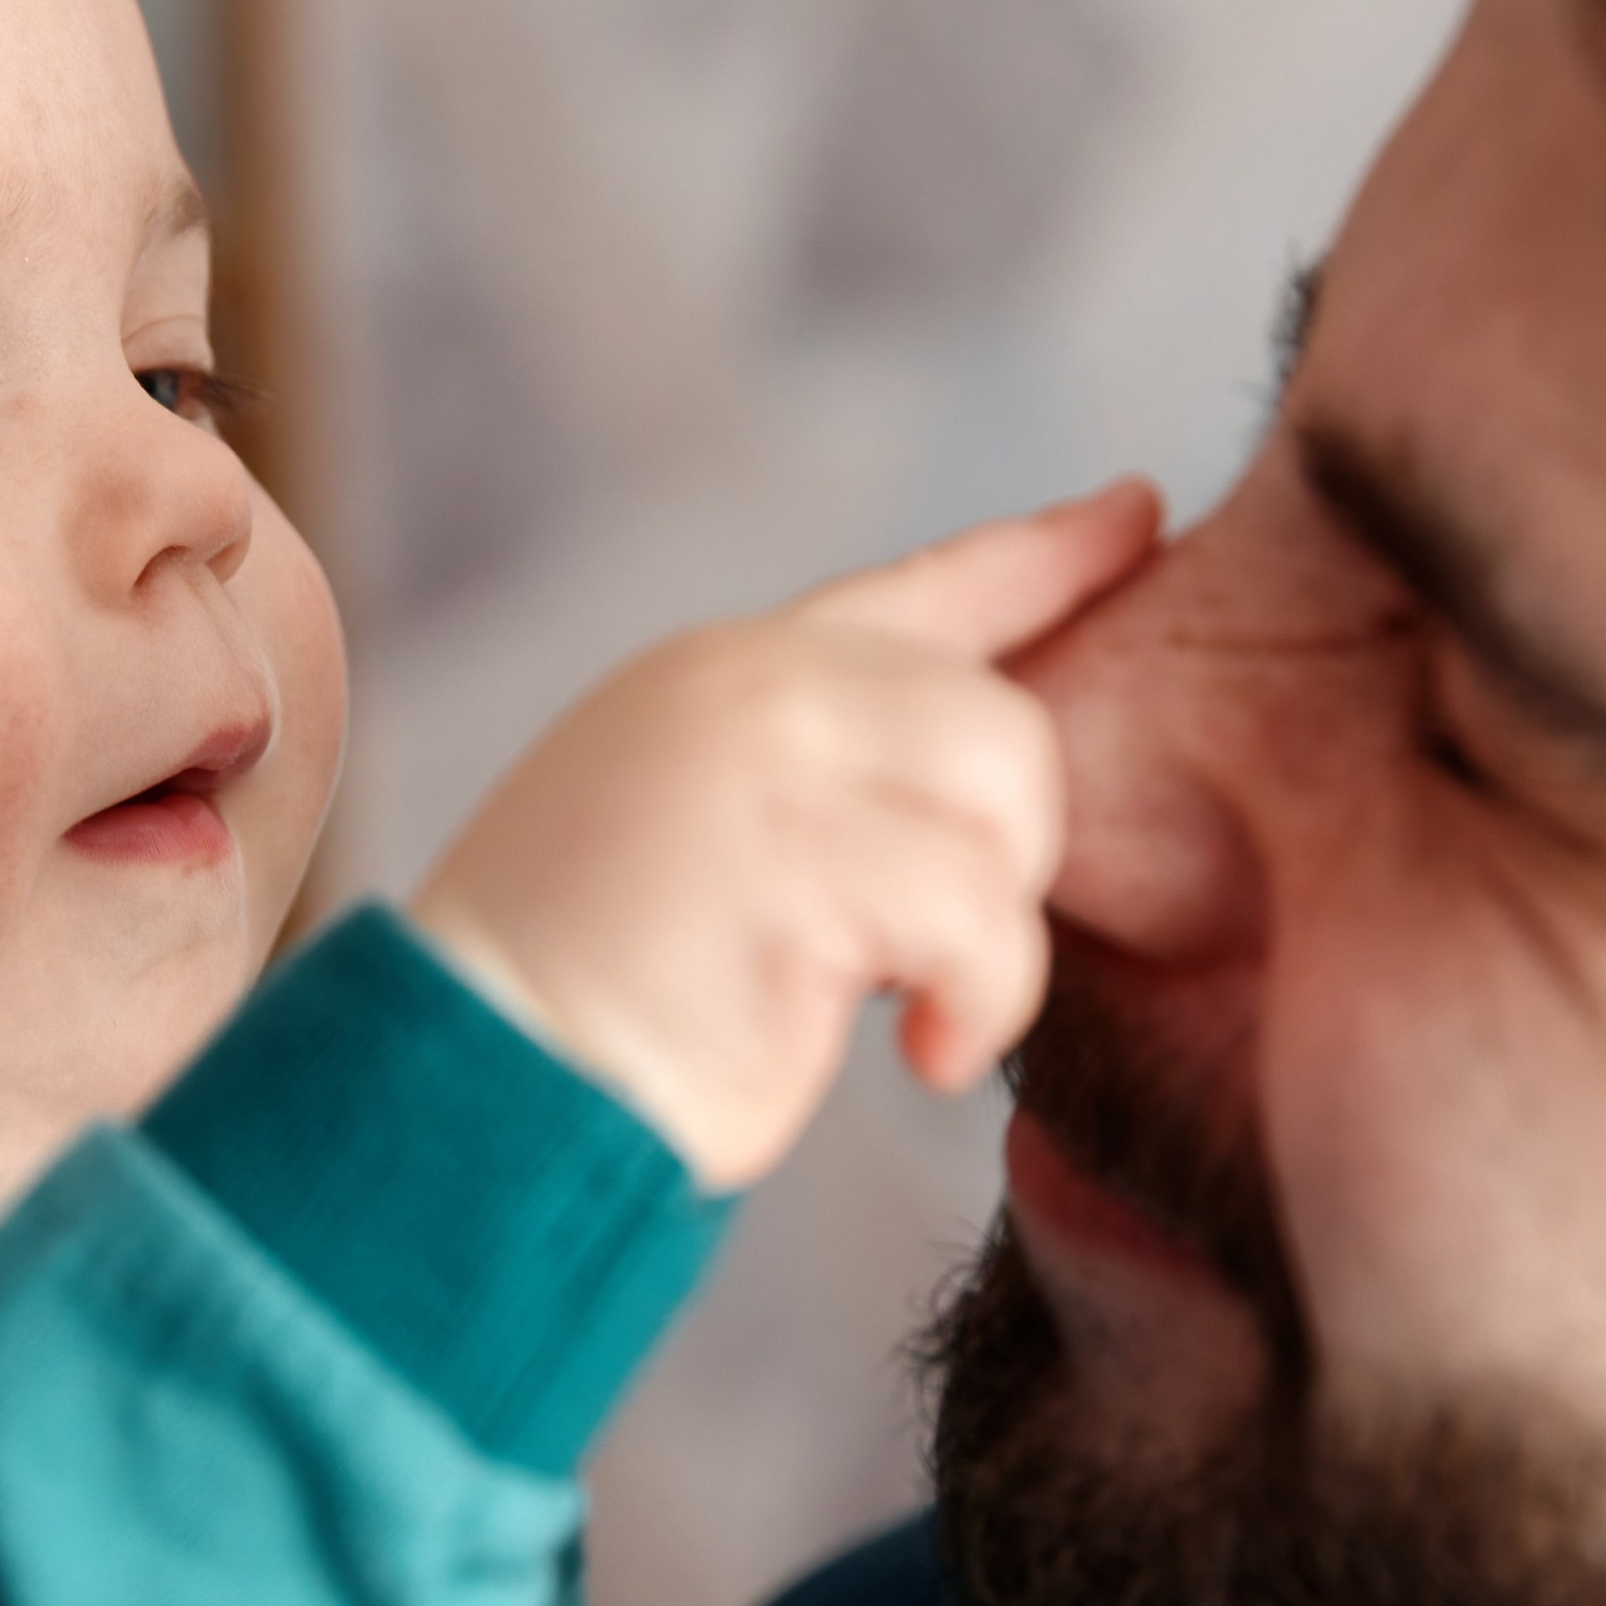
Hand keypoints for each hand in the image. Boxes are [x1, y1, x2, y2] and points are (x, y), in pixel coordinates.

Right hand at [410, 482, 1162, 1188]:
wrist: (469, 1093)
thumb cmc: (588, 1019)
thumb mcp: (707, 850)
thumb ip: (821, 783)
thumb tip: (981, 800)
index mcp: (723, 675)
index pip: (924, 587)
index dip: (1047, 554)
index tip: (1136, 513)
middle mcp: (748, 684)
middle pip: (1005, 719)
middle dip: (1013, 856)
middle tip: (930, 969)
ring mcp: (764, 754)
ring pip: (1010, 793)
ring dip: (994, 933)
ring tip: (913, 1013)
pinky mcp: (794, 855)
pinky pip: (982, 915)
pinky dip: (982, 1007)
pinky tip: (924, 1060)